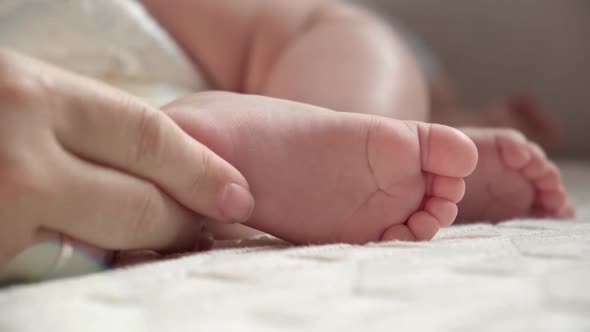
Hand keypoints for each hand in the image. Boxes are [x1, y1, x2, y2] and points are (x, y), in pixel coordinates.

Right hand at [0, 50, 253, 267]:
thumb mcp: (12, 87)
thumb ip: (68, 115)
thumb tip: (143, 154)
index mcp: (33, 98)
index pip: (147, 137)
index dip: (201, 170)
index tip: (237, 196)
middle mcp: (20, 163)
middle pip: (139, 206)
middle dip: (181, 222)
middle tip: (203, 229)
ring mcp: (1, 220)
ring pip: (104, 251)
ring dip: (138, 250)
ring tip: (157, 244)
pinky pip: (55, 274)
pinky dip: (87, 265)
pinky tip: (100, 254)